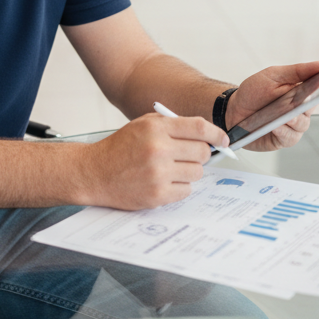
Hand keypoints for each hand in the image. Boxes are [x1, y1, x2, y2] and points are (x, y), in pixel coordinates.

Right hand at [81, 113, 226, 209]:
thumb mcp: (143, 125)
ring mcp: (158, 174)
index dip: (216, 134)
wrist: (95, 173)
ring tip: (170, 169)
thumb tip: (206, 134)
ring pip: (197, 173)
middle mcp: (158, 149)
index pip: (199, 127)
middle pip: (202, 152)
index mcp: (156, 128)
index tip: (223, 140)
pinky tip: (163, 181)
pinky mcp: (157, 194)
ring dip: (188, 171)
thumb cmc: (120, 148)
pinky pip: (186, 190)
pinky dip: (179, 187)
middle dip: (201, 154)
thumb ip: (173, 125)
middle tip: (189, 156)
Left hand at [225, 60, 318, 151]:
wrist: (233, 110)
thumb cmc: (254, 92)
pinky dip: (283, 131)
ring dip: (292, 119)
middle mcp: (300, 110)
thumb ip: (297, 71)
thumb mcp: (274, 75)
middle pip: (310, 108)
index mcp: (301, 92)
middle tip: (297, 99)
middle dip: (304, 104)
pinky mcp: (283, 139)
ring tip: (283, 114)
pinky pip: (290, 137)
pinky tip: (276, 125)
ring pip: (302, 124)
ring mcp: (293, 126)